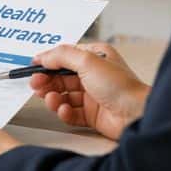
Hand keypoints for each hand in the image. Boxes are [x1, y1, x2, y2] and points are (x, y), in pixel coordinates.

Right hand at [29, 43, 149, 140]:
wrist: (137, 115)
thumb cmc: (121, 86)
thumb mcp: (88, 61)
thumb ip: (61, 55)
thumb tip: (43, 56)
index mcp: (95, 58)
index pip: (64, 57)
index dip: (47, 62)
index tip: (33, 67)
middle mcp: (93, 76)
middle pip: (60, 77)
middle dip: (46, 81)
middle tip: (36, 85)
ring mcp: (92, 96)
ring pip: (62, 95)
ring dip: (53, 97)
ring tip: (51, 99)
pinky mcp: (91, 115)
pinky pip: (69, 112)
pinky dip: (63, 112)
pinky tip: (64, 110)